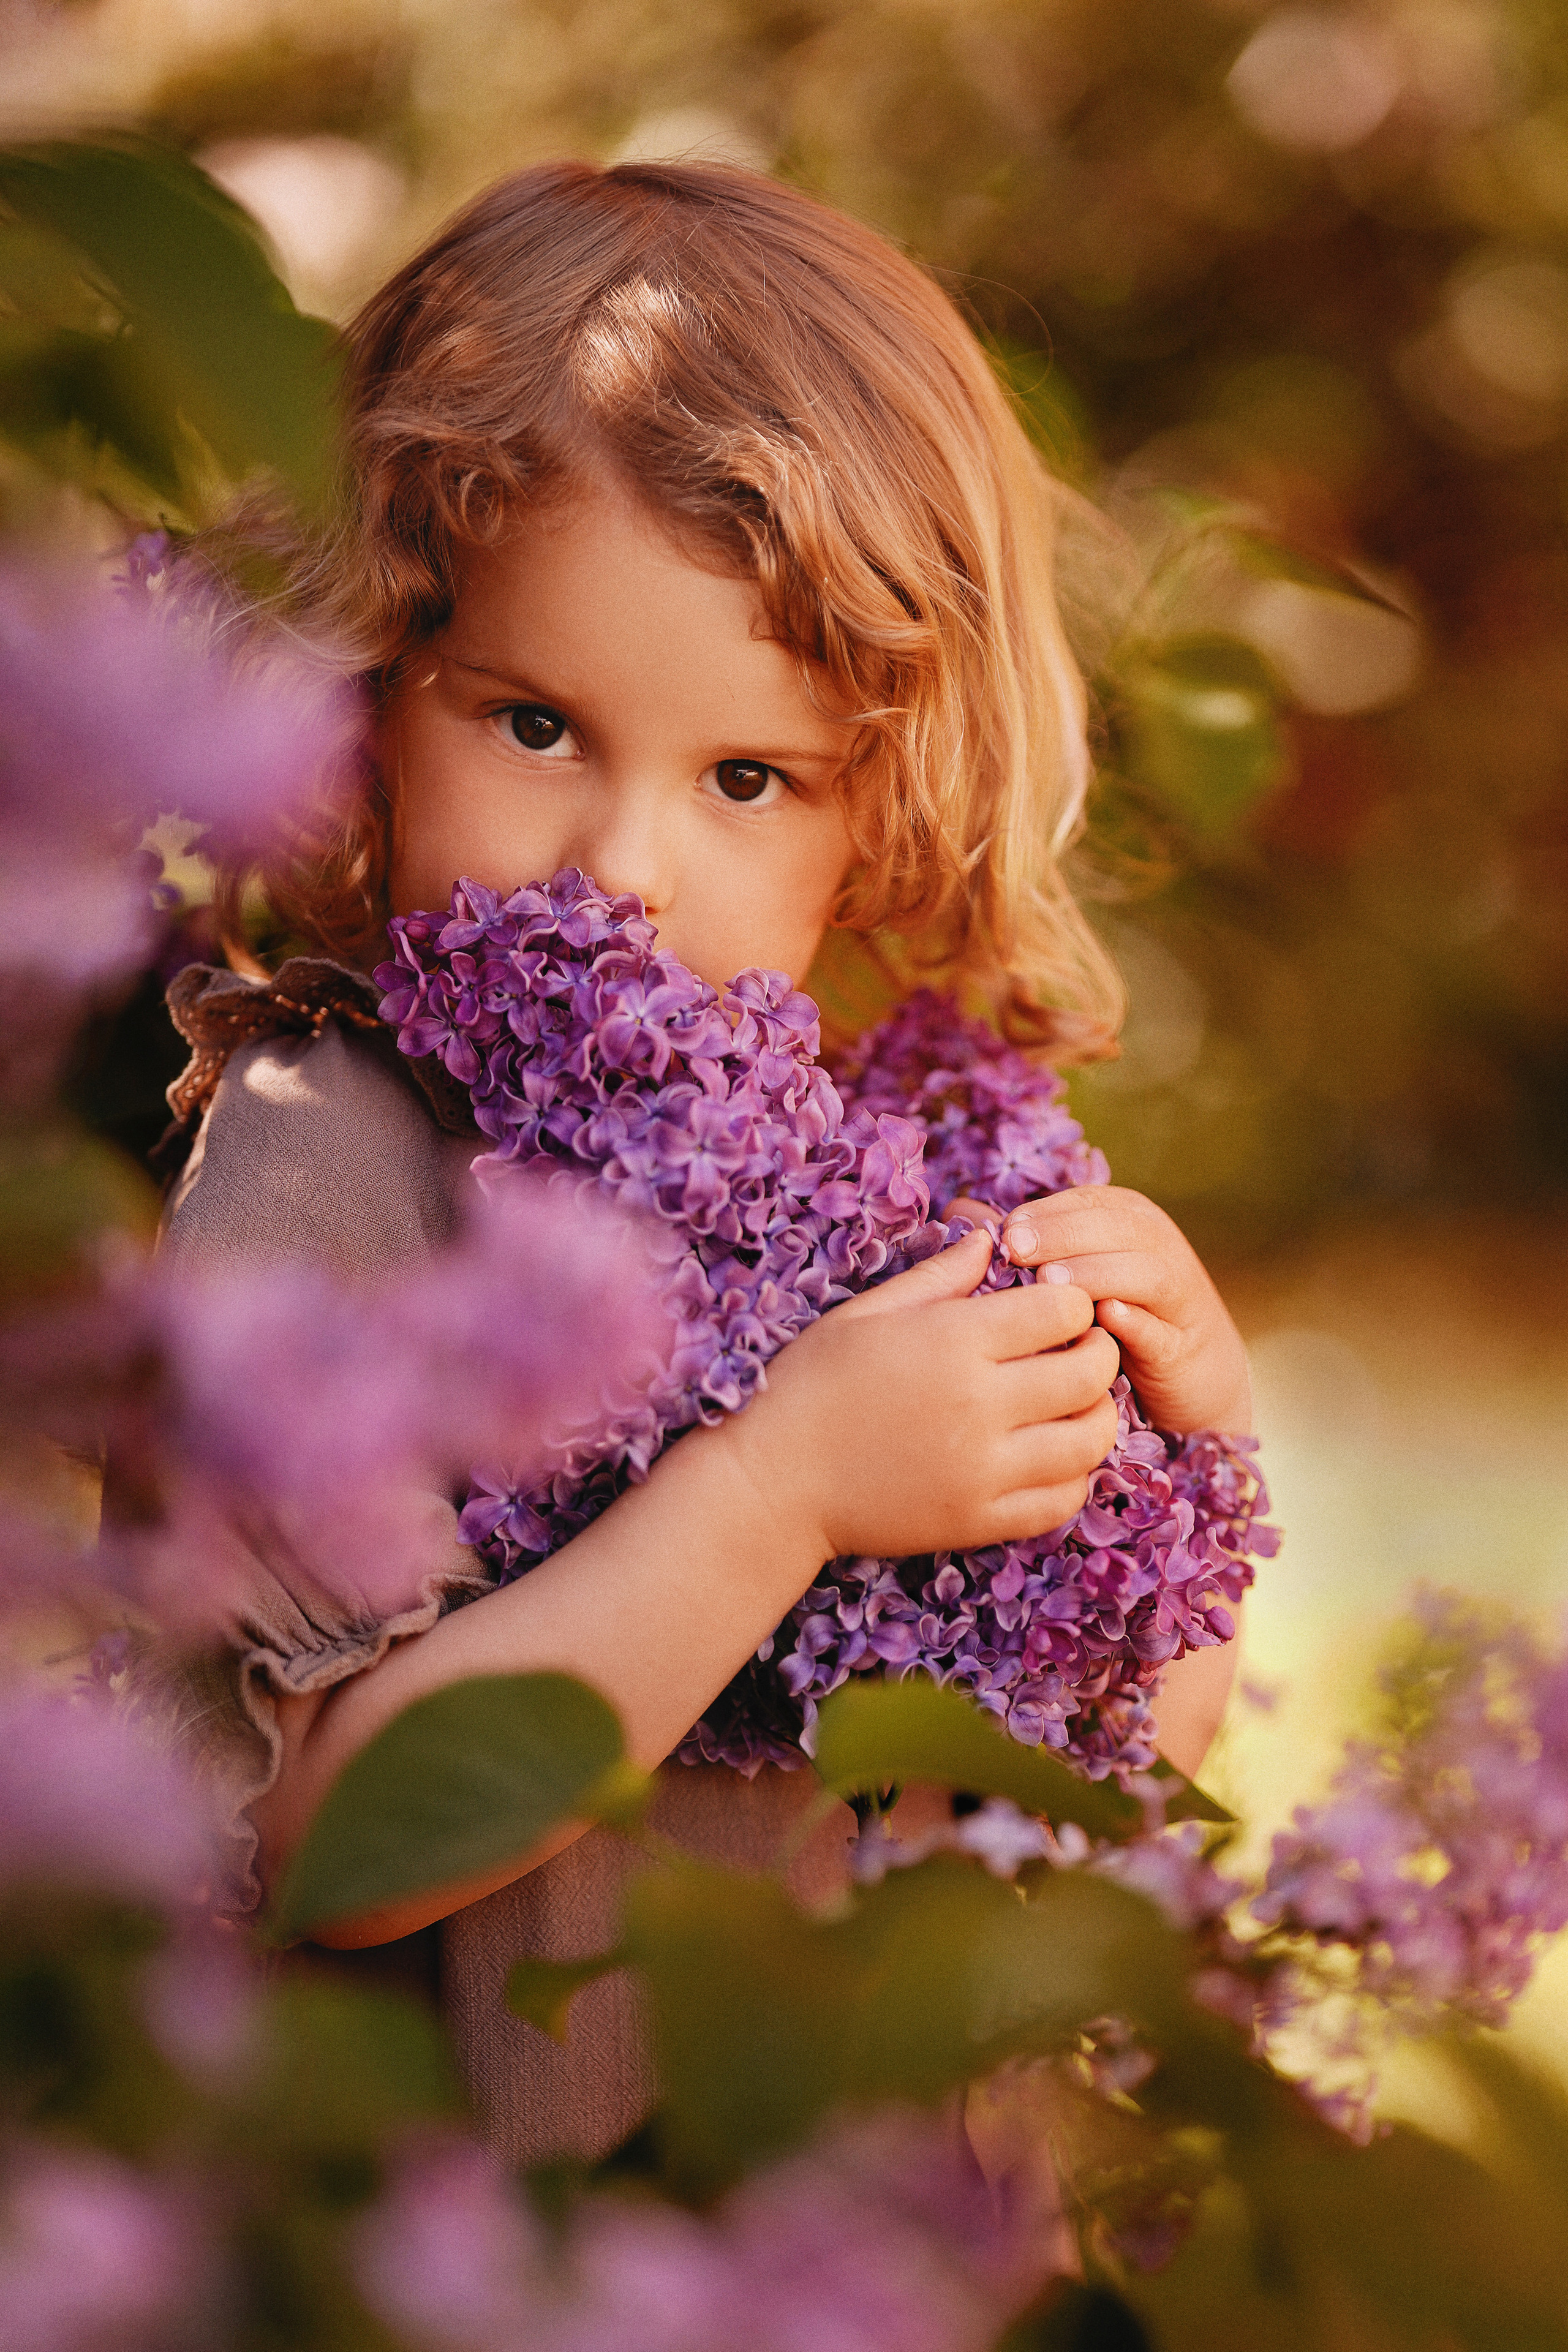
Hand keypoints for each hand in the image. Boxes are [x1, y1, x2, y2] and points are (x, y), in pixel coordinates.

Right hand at [720, 1228, 1121, 1564]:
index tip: (1056, 1305)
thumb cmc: (810, 1384)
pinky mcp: (979, 1521)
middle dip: (1097, 1351)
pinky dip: (1073, 1475)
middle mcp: (978, 1405)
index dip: (1071, 1300)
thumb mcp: (865, 1313)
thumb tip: (991, 1239)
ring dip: (1096, 1415)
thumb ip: (937, 1275)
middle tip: (1081, 1348)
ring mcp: (982, 1470)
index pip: (1061, 1308)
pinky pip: (1062, 1500)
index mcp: (951, 1341)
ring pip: (1090, 1440)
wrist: (772, 1483)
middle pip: (1089, 1373)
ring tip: (1073, 1402)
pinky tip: (1052, 1455)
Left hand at [948, 1186, 1252, 1437]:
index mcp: (1126, 1220)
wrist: (1188, 1377)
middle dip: (1062, 1234)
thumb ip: (1021, 1241)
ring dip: (1096, 1273)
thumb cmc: (1110, 1316)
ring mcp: (1177, 1297)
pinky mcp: (1183, 1348)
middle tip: (1016, 1249)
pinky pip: (1162, 1331)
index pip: (1086, 1202)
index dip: (1043, 1213)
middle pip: (1116, 1227)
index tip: (1003, 1232)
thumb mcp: (1069, 1272)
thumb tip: (960, 1212)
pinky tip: (1107, 1319)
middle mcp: (1157, 1247)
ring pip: (1145, 1271)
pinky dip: (1137, 1324)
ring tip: (1049, 1283)